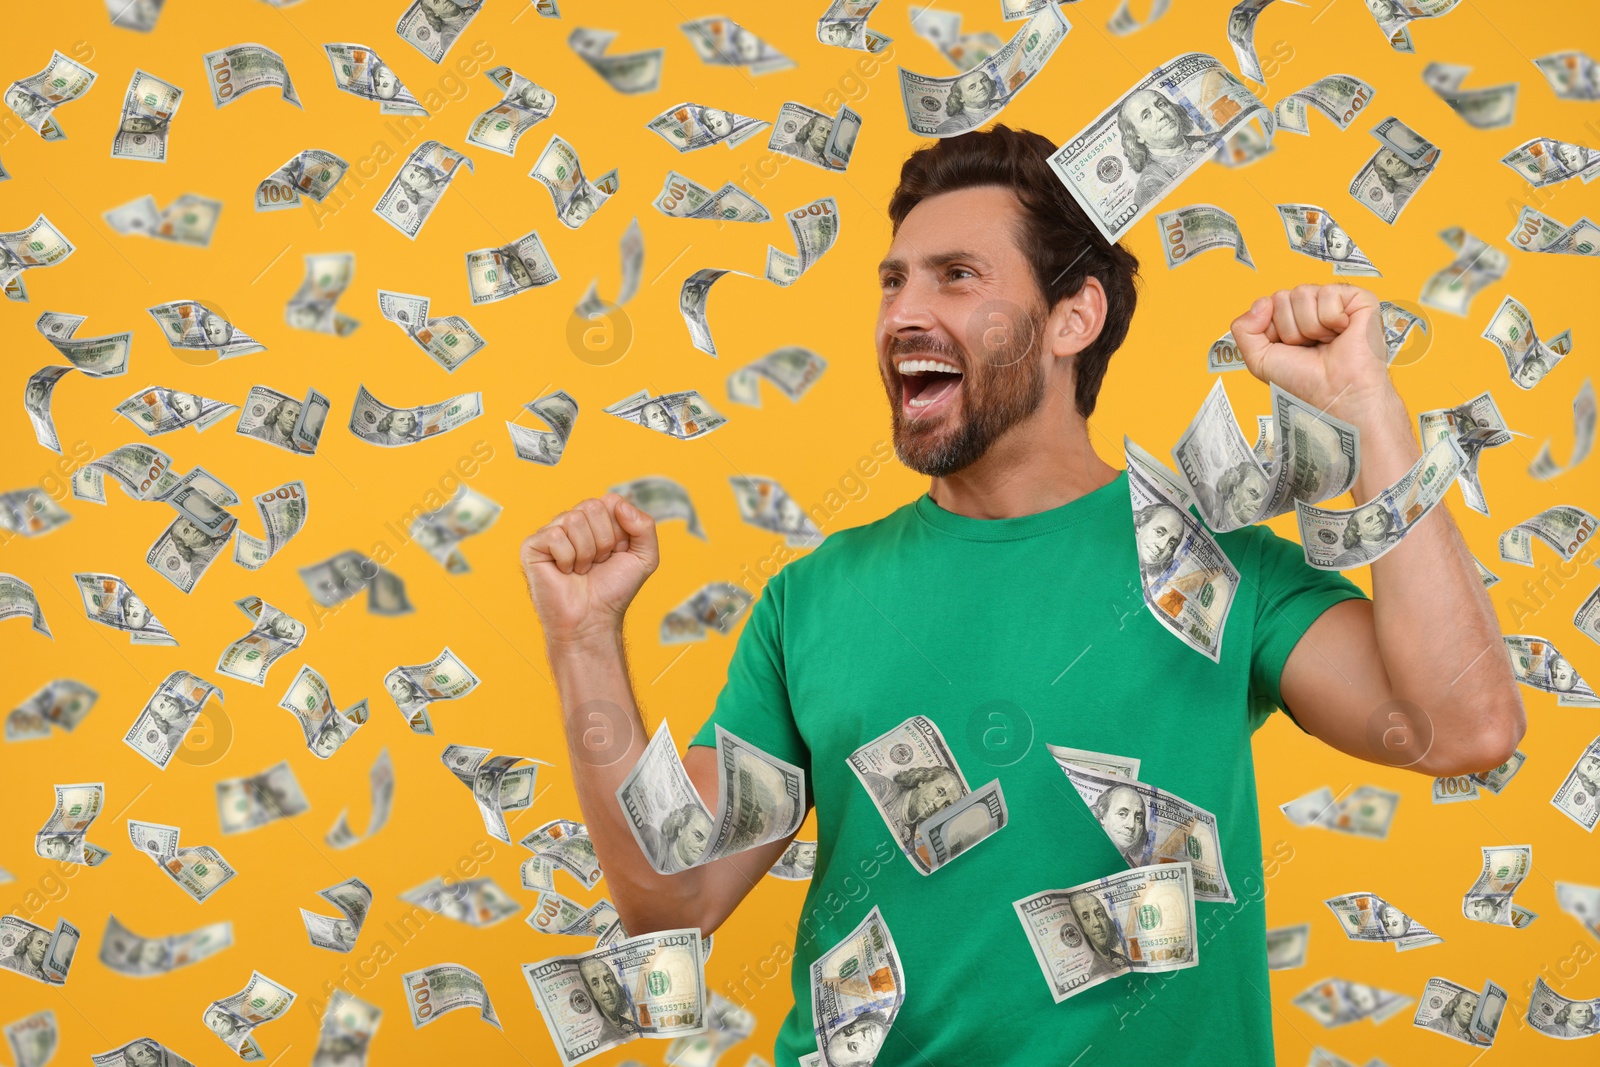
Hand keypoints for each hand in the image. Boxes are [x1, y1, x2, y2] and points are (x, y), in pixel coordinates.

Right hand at [521, 492, 658, 647]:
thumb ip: (644, 525)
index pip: (611, 501)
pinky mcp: (532, 546)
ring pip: (574, 520)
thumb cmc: (614, 590)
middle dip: (603, 541)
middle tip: (597, 563)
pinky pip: (555, 536)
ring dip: (585, 553)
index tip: (616, 554)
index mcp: (597, 519)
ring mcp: (551, 532)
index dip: (619, 531)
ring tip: (581, 570)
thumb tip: (617, 502)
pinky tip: (564, 572)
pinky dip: (566, 559)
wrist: (593, 620)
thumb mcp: (645, 557)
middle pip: (592, 507)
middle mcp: (573, 521)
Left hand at [1230, 284, 1398, 425]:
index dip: (1272, 330)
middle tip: (1309, 348)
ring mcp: (1334, 301)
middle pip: (1282, 297)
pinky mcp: (1358, 299)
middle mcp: (1311, 307)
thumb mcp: (1259, 359)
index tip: (1288, 350)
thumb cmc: (1304, 381)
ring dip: (1310, 327)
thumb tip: (1261, 302)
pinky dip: (1331, 318)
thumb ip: (1243, 329)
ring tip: (1326, 342)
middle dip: (1290, 329)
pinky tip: (1342, 333)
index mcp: (1290, 318)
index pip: (1267, 304)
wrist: (1334, 393)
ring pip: (1302, 293)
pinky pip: (1329, 292)